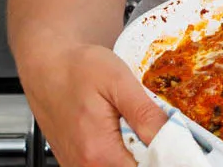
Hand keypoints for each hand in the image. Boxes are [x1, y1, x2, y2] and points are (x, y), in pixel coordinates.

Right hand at [20, 43, 167, 166]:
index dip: (165, 159)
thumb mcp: (118, 82)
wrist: (47, 65)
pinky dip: (120, 158)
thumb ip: (145, 114)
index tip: (176, 145)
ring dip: (136, 158)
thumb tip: (173, 136)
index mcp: (99, 152)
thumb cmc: (77, 69)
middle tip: (161, 135)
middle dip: (152, 157)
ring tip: (144, 135)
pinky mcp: (75, 163)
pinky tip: (128, 138)